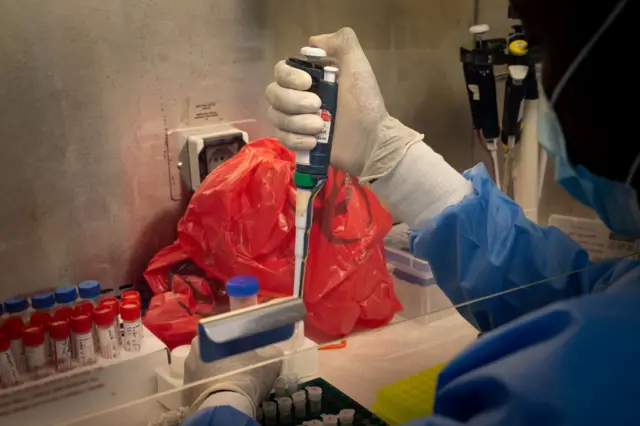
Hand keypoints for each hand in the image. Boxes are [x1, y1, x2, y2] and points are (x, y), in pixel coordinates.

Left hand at [182, 338, 282, 416]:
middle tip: (243, 366)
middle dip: (226, 357)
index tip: (249, 349)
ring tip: (233, 381)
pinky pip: (202, 384)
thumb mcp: (269, 361)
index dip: (238, 341)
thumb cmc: (246, 376)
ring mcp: (188, 371)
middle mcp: (194, 350)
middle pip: (214, 351)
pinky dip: (211, 387)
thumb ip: (271, 351)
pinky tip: (224, 392)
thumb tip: (274, 349)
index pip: (224, 333)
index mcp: (210, 335)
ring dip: (217, 372)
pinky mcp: (186, 391)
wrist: (227, 407)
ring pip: (206, 368)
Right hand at [265, 27, 422, 179]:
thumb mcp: (357, 66)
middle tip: (317, 106)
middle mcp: (298, 97)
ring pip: (275, 116)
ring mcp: (295, 121)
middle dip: (293, 101)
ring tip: (319, 127)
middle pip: (272, 93)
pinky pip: (282, 138)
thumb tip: (313, 41)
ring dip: (297, 122)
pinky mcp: (297, 142)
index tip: (308, 83)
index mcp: (309, 78)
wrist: (372, 140)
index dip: (289, 76)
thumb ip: (342, 43)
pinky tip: (314, 143)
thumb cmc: (364, 103)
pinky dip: (296, 140)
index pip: (280, 70)